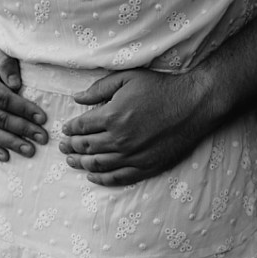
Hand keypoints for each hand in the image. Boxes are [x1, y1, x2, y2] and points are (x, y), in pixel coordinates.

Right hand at [0, 38, 47, 160]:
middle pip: (0, 119)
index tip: (43, 118)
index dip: (23, 109)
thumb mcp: (0, 52)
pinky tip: (6, 158)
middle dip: (23, 129)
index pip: (4, 99)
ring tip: (31, 151)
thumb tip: (15, 84)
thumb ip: (7, 64)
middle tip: (43, 138)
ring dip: (12, 143)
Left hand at [60, 69, 218, 185]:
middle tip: (63, 147)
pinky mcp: (145, 166)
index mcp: (112, 115)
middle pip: (85, 147)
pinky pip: (117, 177)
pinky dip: (101, 179)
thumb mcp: (128, 78)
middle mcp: (119, 139)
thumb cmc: (161, 88)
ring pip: (97, 164)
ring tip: (71, 161)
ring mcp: (132, 155)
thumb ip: (100, 88)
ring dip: (80, 164)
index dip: (70, 130)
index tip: (65, 130)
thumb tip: (76, 98)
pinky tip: (92, 176)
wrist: (193, 105)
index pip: (81, 127)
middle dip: (70, 147)